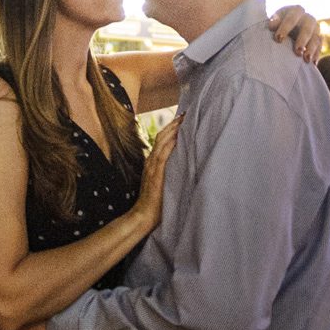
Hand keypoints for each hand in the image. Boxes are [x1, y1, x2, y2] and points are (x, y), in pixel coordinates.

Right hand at [133, 113, 180, 230]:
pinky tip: (177, 138)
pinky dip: (169, 145)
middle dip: (174, 124)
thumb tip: (184, 165)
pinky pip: (162, 156)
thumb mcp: (162, 182)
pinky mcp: (154, 174)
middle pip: (161, 136)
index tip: (183, 119)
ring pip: (161, 142)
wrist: (143, 215)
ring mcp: (151, 167)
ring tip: (183, 121)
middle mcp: (151, 161)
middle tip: (186, 114)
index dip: (171, 128)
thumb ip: (169, 172)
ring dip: (172, 130)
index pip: (162, 139)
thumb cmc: (156, 203)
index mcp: (152, 162)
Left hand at [269, 4, 321, 64]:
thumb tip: (272, 25)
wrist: (289, 26)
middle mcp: (308, 19)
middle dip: (302, 40)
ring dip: (311, 50)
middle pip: (307, 29)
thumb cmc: (280, 22)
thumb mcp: (276, 19)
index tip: (278, 39)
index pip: (291, 18)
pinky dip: (316, 55)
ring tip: (306, 59)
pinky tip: (312, 63)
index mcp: (296, 11)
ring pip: (316, 38)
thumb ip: (274, 21)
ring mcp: (315, 29)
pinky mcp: (318, 39)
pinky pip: (319, 47)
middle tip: (297, 52)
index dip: (285, 28)